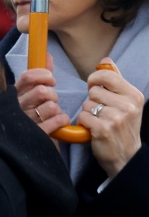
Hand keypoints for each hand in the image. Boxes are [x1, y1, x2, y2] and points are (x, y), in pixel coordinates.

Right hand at [15, 53, 69, 137]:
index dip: (43, 75)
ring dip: (56, 109)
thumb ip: (40, 75)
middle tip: (51, 100)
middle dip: (53, 95)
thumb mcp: (31, 93)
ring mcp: (26, 121)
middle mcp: (17, 107)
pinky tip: (58, 121)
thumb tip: (47, 55)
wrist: (29, 143)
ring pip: (50, 106)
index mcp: (14, 95)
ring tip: (52, 114)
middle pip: (42, 91)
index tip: (51, 80)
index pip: (27, 77)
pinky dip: (61, 119)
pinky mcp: (36, 134)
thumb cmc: (32, 114)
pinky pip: (56, 120)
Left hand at [77, 58, 143, 177]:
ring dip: (88, 113)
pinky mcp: (103, 129)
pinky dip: (84, 123)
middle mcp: (128, 106)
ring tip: (99, 121)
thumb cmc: (122, 126)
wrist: (126, 156)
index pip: (107, 76)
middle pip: (93, 91)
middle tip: (101, 112)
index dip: (94, 79)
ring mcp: (117, 118)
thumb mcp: (126, 102)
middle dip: (92, 101)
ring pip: (87, 104)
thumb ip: (115, 80)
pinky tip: (94, 129)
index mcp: (134, 95)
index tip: (94, 87)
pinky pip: (82, 116)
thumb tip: (105, 61)